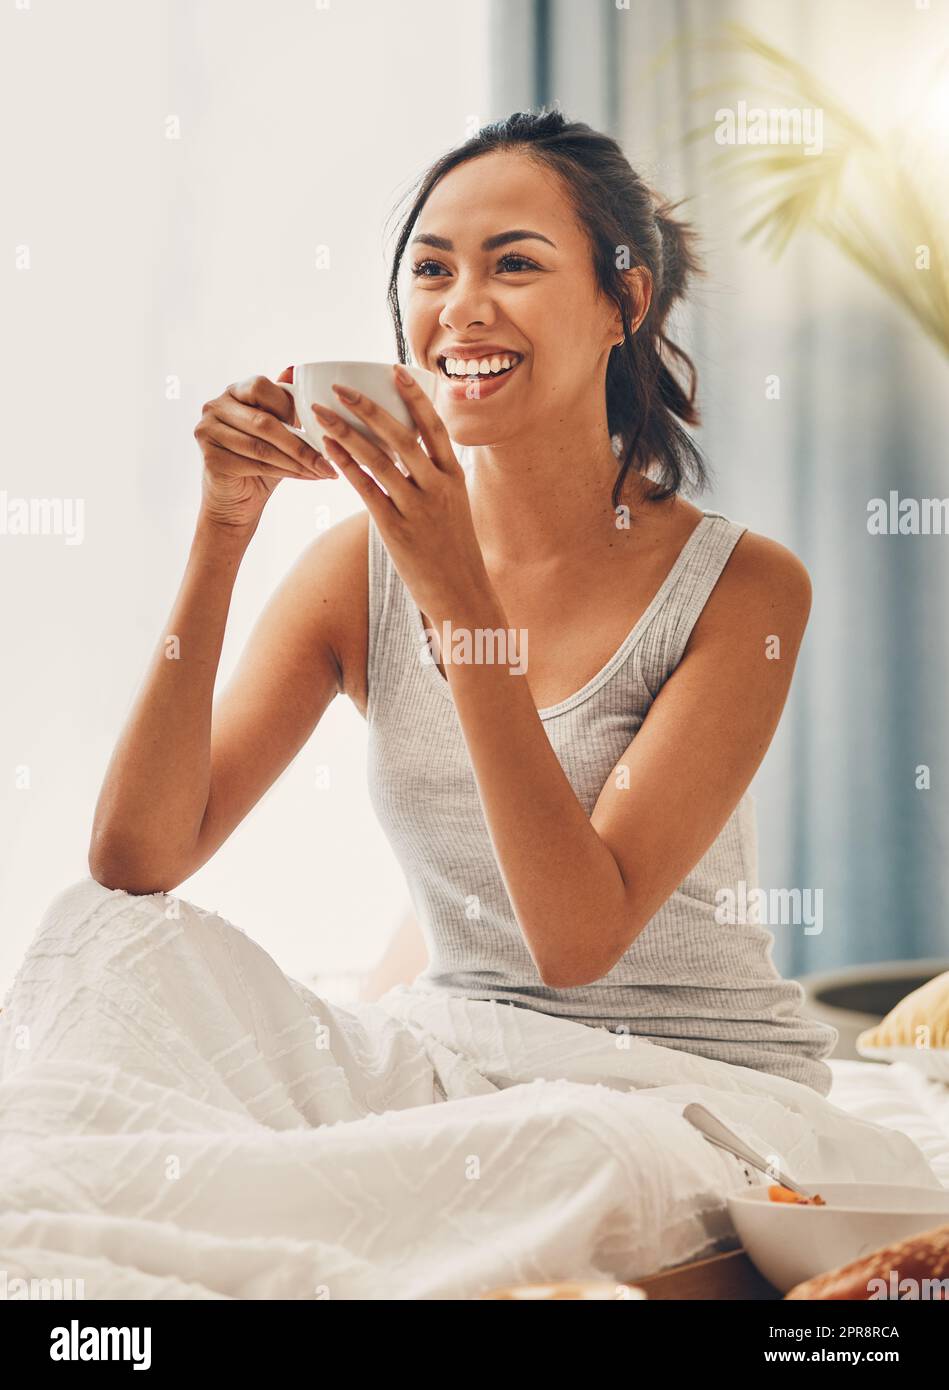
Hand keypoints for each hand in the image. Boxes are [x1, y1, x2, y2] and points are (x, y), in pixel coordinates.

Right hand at [194, 369, 335, 532]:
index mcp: (232, 392)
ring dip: (298, 460)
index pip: (261, 387)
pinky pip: (256, 464)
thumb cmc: (261, 462)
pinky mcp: (210, 458)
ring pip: (262, 446)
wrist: (236, 502)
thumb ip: (283, 403)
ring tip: (323, 470)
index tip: (317, 425)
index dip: (289, 406)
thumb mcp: (277, 429)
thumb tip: (294, 368)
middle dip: (300, 442)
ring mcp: (207, 431)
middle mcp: (214, 406)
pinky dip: (287, 472)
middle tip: (329, 458)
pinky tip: (307, 477)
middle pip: (263, 420)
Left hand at [312, 366, 490, 621]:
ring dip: (347, 433)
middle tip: (341, 389)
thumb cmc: (454, 552)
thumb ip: (436, 480)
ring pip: (379, 460)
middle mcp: (438, 488)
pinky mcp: (396, 531)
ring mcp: (418, 509)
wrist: (462, 595)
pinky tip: (328, 450)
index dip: (415, 397)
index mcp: (455, 477)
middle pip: (402, 436)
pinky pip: (367, 491)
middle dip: (368, 408)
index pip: (435, 427)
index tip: (395, 370)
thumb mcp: (455, 508)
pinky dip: (346, 466)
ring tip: (321, 415)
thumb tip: (413, 456)